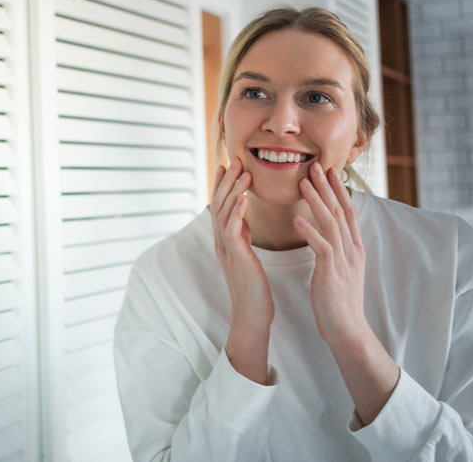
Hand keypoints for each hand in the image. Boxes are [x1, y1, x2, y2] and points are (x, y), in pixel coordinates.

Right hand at [211, 158, 273, 383]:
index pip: (221, 204)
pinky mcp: (235, 255)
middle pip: (219, 202)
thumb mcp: (246, 255)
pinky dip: (238, 210)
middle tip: (234, 159)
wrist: (252, 314)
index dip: (223, 184)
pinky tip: (245, 197)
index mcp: (225, 239)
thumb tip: (241, 218)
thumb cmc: (253, 288)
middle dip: (226, 180)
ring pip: (224, 211)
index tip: (228, 164)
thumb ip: (241, 235)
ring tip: (242, 171)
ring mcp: (226, 247)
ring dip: (233, 190)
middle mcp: (221, 240)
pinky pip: (233, 228)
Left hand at [294, 162, 399, 424]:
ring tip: (303, 184)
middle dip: (328, 187)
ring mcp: (344, 261)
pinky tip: (297, 218)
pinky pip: (322, 247)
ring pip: (332, 223)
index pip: (347, 212)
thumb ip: (336, 249)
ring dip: (317, 202)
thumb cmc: (337, 300)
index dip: (338, 190)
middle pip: (340, 211)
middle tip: (316, 166)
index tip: (328, 170)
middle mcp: (352, 250)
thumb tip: (329, 233)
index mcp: (353, 248)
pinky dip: (310, 230)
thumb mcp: (340, 269)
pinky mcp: (332, 273)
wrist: (346, 329)